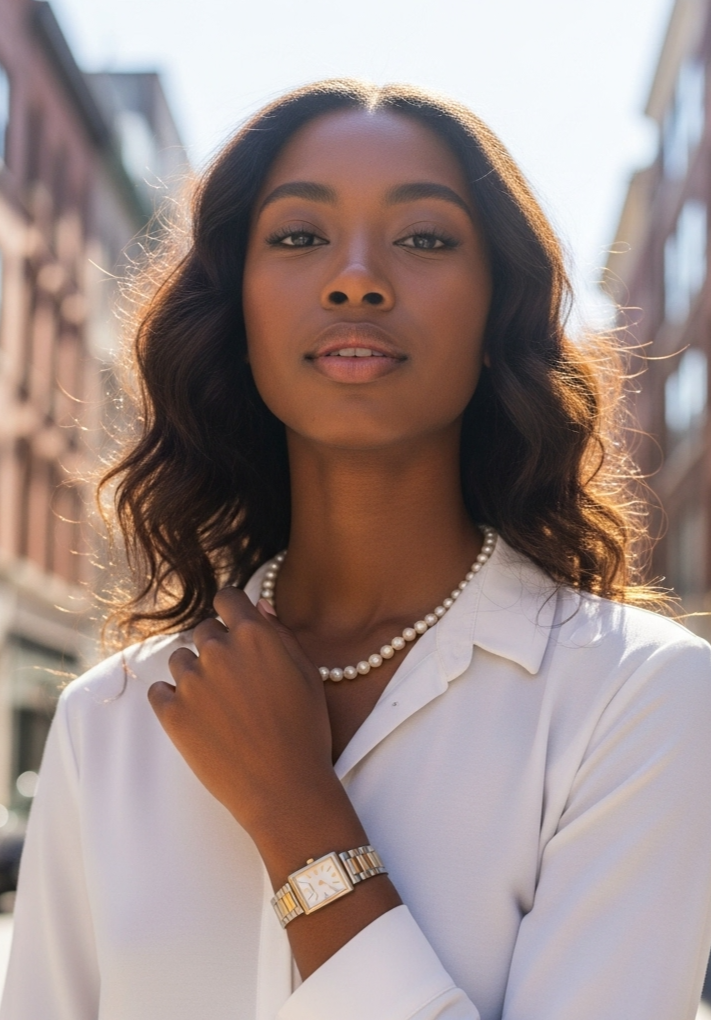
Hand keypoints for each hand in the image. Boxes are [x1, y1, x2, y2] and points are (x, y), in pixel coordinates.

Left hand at [147, 588, 337, 843]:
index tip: (233, 625)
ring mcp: (192, 682)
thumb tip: (258, 608)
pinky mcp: (172, 714)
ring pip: (180, 660)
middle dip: (216, 647)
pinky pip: (159, 691)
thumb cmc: (306, 732)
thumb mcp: (307, 674)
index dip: (231, 609)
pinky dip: (171, 699)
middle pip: (204, 630)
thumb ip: (281, 634)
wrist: (285, 790)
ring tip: (217, 704)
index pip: (228, 597)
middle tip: (234, 680)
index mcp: (255, 636)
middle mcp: (219, 651)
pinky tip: (195, 717)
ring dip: (194, 673)